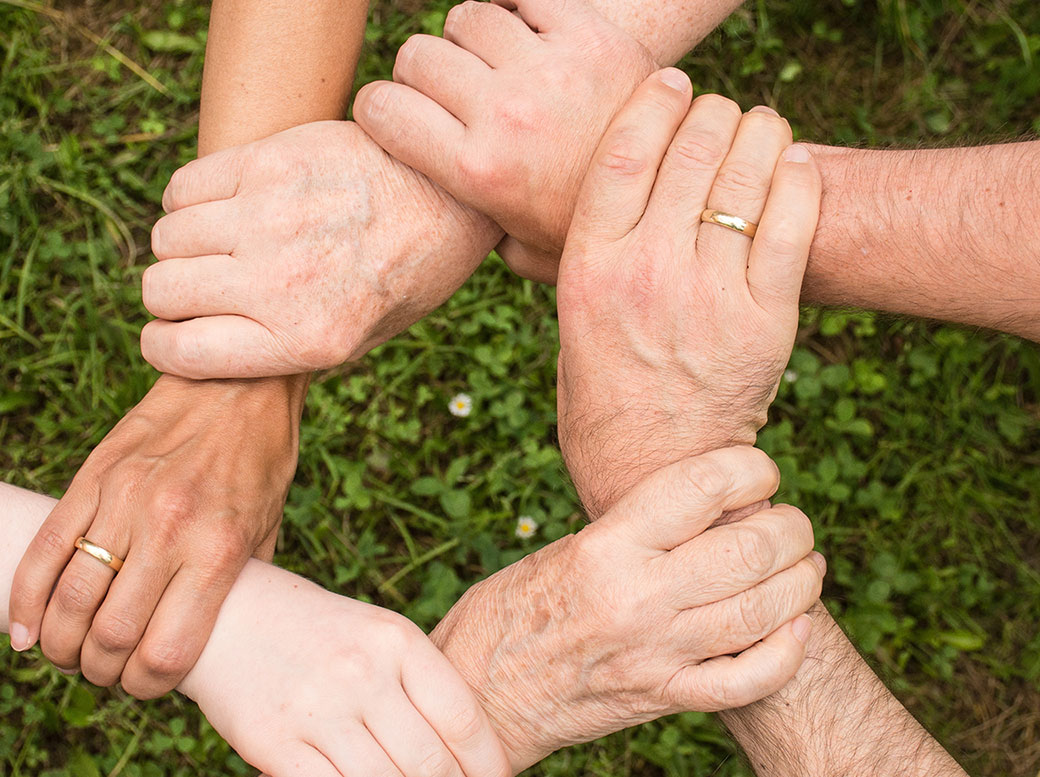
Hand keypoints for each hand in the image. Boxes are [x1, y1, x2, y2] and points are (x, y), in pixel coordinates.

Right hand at [9, 374, 305, 697]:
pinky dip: (25, 599)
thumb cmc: (260, 461)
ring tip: (68, 653)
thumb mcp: (267, 529)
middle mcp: (169, 528)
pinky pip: (44, 549)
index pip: (166, 651)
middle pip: (110, 635)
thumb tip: (208, 639)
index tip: (144, 685)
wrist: (237, 382)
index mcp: (217, 550)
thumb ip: (237, 586)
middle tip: (103, 672)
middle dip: (100, 671)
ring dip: (60, 644)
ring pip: (69, 598)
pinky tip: (26, 630)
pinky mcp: (93, 476)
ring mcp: (124, 499)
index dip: (147, 686)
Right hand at [140, 120, 501, 378]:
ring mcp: (271, 218)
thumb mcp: (360, 339)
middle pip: (162, 291)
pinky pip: (183, 187)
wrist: (451, 194)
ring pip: (167, 237)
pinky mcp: (269, 162)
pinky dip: (187, 200)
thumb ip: (284, 349)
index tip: (170, 335)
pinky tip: (222, 205)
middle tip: (200, 286)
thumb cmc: (406, 273)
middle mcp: (282, 283)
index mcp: (306, 340)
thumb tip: (205, 349)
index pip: (180, 352)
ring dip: (181, 245)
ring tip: (217, 243)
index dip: (163, 346)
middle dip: (170, 295)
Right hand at [180, 562, 511, 776]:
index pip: (463, 718)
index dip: (488, 764)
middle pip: (430, 762)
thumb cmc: (316, 631)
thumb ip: (418, 684)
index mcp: (395, 640)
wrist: (225, 615)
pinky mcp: (274, 742)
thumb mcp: (375, 635)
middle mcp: (361, 672)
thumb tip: (467, 751)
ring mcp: (317, 709)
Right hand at [354, 0, 654, 283]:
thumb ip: (471, 232)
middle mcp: (505, 114)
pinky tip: (524, 33)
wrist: (679, 195)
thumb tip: (435, 223)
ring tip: (492, 63)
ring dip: (470, 37)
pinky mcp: (590, 34)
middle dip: (422, 74)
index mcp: (477, 171)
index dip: (378, 108)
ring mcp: (548, 70)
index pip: (381, 108)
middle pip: (418, 56)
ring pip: (466, 17)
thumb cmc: (590, 228)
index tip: (395, 116)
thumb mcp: (521, 250)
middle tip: (450, 93)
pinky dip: (516, 6)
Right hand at [429, 447, 822, 770]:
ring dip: (801, 583)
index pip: (702, 487)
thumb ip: (634, 531)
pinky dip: (786, 652)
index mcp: (605, 547)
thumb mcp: (565, 550)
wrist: (479, 693)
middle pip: (749, 549)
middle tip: (792, 523)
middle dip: (791, 528)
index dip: (750, 468)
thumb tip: (706, 508)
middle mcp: (636, 597)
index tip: (760, 470)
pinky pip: (747, 679)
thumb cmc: (512, 610)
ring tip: (805, 566)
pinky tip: (795, 628)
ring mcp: (655, 653)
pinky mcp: (663, 698)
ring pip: (763, 611)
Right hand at [554, 71, 821, 517]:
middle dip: (713, 113)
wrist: (653, 471)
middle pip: (691, 150)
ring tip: (761, 128)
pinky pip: (792, 224)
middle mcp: (647, 272)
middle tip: (721, 112)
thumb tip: (576, 198)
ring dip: (759, 134)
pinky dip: (798, 180)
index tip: (672, 84)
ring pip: (745, 176)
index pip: (623, 152)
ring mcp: (709, 295)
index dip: (654, 102)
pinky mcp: (765, 321)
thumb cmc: (603, 394)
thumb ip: (576, 256)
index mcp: (589, 267)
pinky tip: (793, 166)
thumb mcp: (569, 320)